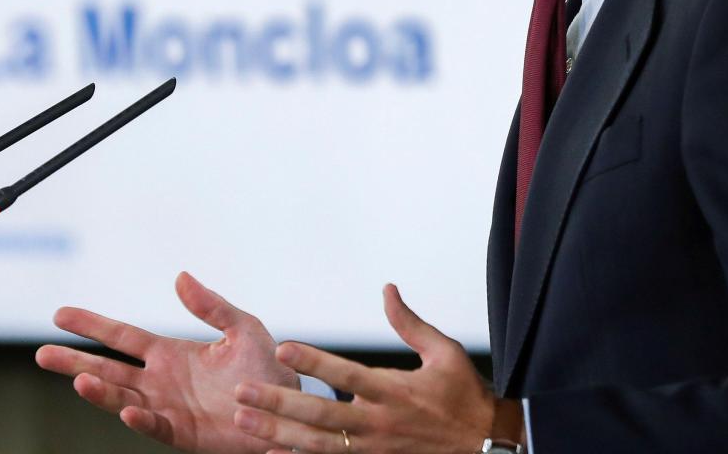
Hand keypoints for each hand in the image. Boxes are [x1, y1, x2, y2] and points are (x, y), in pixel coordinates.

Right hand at [35, 271, 298, 453]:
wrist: (288, 410)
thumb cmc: (268, 369)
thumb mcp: (243, 329)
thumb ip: (212, 306)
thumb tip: (181, 277)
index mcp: (169, 353)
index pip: (121, 336)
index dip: (91, 325)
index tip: (59, 315)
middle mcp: (160, 381)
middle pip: (107, 369)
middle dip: (74, 362)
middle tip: (42, 354)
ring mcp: (168, 408)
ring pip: (122, 397)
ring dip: (99, 391)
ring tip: (77, 381)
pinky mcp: (183, 433)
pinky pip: (155, 425)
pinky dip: (139, 418)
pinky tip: (126, 408)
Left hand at [233, 284, 498, 453]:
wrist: (486, 447)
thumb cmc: (465, 396)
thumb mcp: (445, 352)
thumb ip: (410, 323)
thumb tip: (387, 289)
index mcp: (394, 391)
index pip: (346, 375)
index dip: (314, 363)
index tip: (282, 348)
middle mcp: (379, 423)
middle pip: (320, 415)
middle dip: (278, 404)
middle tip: (242, 391)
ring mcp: (374, 450)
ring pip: (317, 445)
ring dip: (277, 434)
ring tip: (244, 421)